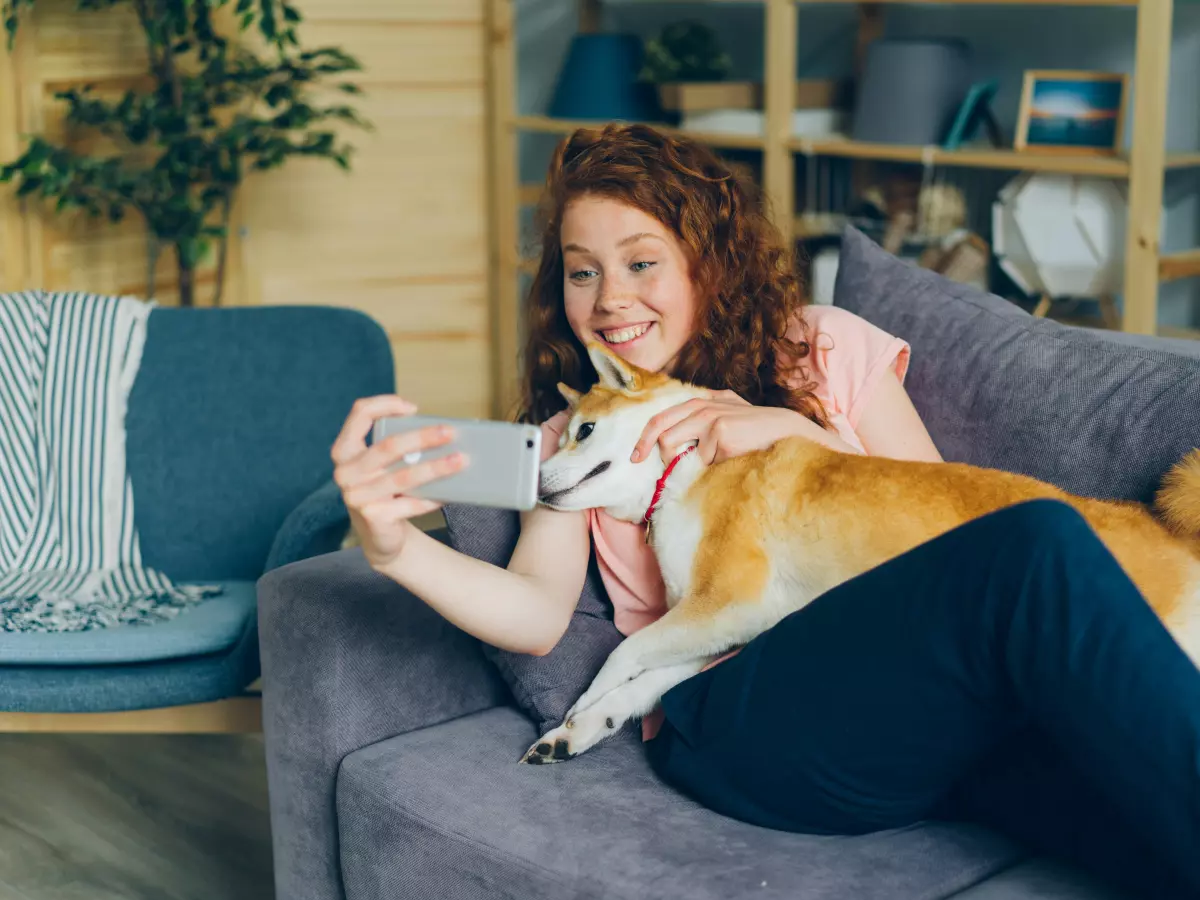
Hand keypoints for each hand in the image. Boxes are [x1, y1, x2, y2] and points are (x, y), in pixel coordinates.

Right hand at [331, 395, 467, 571]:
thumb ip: (397, 447)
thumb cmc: (385, 490)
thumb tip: (441, 432)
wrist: (379, 535)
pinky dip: (432, 498)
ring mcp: (357, 496)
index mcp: (345, 451)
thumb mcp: (382, 465)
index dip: (385, 405)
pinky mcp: (373, 517)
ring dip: (436, 468)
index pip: (359, 415)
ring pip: (404, 477)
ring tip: (460, 460)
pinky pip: (410, 504)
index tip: (413, 408)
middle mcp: (345, 472)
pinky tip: (449, 493)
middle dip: (422, 437)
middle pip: (388, 447)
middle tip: (449, 432)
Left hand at [630, 390, 842, 465]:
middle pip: (663, 433)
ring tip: (716, 467)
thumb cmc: (761, 439)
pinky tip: (733, 463)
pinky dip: (711, 469)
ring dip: (688, 465)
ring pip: (675, 448)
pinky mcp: (720, 432)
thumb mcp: (733, 424)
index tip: (635, 457)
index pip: (663, 416)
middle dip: (661, 458)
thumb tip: (672, 452)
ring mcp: (711, 417)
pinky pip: (700, 462)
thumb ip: (706, 428)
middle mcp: (706, 405)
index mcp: (707, 401)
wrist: (793, 436)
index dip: (645, 437)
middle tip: (666, 474)